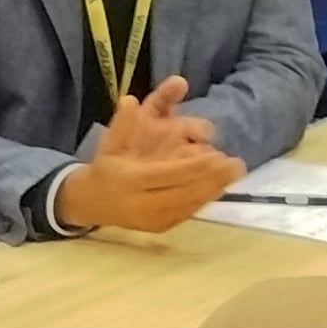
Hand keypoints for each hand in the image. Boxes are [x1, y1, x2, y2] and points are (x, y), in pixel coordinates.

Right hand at [57, 83, 245, 233]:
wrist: (90, 202)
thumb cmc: (106, 167)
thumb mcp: (111, 142)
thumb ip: (125, 122)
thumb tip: (131, 99)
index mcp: (130, 180)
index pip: (169, 174)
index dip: (195, 167)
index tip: (218, 156)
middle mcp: (142, 203)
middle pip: (184, 192)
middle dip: (212, 180)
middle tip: (236, 165)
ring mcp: (152, 219)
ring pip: (189, 205)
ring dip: (213, 190)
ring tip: (233, 175)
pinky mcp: (160, 228)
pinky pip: (186, 214)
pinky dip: (204, 201)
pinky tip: (220, 189)